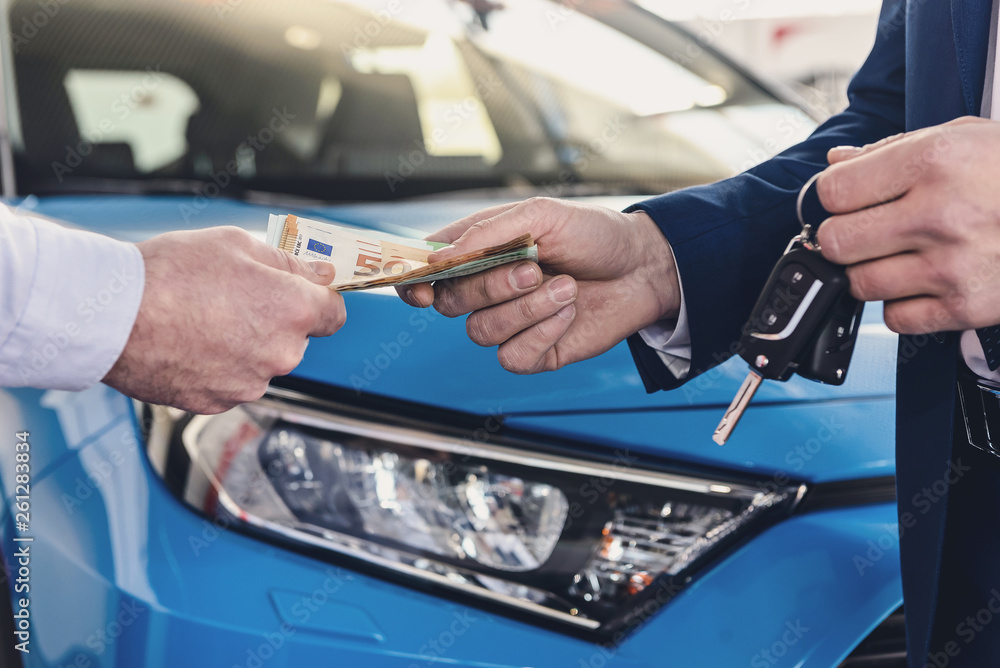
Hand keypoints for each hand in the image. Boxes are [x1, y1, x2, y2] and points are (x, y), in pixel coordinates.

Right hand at [103, 226, 345, 412]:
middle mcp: (280, 353)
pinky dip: (217, 366)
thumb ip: (288, 263)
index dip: (319, 301)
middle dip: (273, 319)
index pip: (334, 314)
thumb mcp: (236, 244)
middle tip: (233, 297)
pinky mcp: (218, 403)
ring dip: (244, 344)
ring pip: (261, 361)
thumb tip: (318, 274)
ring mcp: (249, 383)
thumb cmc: (170, 274)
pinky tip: (188, 342)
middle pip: (295, 338)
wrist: (112, 317)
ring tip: (201, 318)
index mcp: (293, 311)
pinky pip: (231, 381)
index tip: (304, 293)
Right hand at [397, 197, 678, 372]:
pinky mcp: (534, 352)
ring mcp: (509, 324)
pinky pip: (512, 357)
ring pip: (481, 333)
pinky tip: (568, 314)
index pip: (428, 271)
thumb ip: (486, 234)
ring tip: (566, 288)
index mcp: (479, 252)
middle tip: (535, 268)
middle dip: (493, 287)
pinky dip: (542, 334)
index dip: (415, 281)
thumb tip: (440, 257)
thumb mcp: (541, 214)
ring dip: (526, 310)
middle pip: (451, 304)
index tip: (423, 286)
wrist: (643, 268)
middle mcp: (487, 290)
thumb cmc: (593, 234)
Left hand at [816, 116, 999, 333]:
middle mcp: (939, 214)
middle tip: (867, 231)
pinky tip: (924, 282)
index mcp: (933, 162)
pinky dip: (902, 305)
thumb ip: (891, 151)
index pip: (834, 192)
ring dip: (871, 272)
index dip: (833, 197)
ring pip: (860, 284)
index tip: (846, 200)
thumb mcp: (963, 138)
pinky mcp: (966, 306)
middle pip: (836, 242)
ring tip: (901, 255)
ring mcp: (952, 265)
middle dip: (843, 237)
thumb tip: (835, 165)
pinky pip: (896, 319)